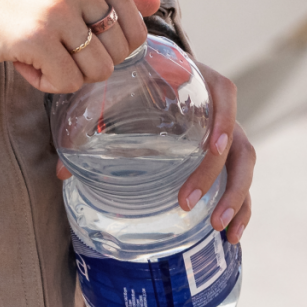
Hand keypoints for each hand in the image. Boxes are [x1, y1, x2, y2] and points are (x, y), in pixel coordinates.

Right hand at [0, 0, 160, 93]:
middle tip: (56, 45)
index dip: (111, 47)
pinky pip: (67, 83)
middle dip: (88, 61)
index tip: (80, 38)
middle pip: (118, 55)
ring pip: (96, 72)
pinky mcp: (37, 38)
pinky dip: (46, 83)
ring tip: (39, 52)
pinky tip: (24, 61)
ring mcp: (59, 10)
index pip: (136, 29)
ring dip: (67, 74)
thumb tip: (156, 4)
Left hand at [53, 57, 256, 242]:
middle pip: (237, 141)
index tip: (212, 146)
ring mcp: (229, 134)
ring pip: (245, 166)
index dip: (224, 119)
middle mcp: (222, 110)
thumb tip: (61, 172)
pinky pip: (242, 184)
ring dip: (236, 198)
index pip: (226, 95)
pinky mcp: (228, 158)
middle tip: (186, 203)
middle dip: (218, 176)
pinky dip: (240, 209)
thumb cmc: (138, 81)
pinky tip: (231, 235)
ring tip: (219, 228)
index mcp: (202, 82)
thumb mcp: (119, 91)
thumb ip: (92, 120)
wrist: (157, 71)